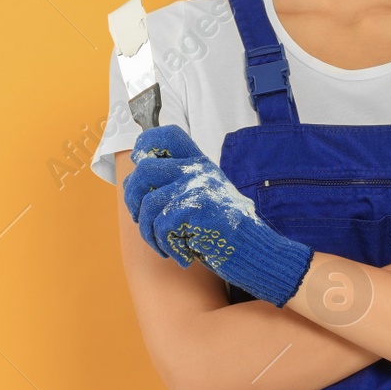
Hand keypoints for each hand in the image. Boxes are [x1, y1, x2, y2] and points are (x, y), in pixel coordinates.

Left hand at [124, 126, 314, 306]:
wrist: (257, 252)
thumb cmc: (225, 232)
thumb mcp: (204, 199)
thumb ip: (179, 185)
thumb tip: (134, 181)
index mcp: (200, 164)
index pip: (168, 136)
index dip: (146, 146)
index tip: (140, 167)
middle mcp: (200, 169)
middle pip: (145, 170)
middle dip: (133, 200)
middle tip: (142, 220)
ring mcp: (199, 186)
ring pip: (149, 204)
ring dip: (149, 233)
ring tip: (165, 246)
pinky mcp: (199, 208)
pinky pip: (161, 225)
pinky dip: (166, 246)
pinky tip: (183, 254)